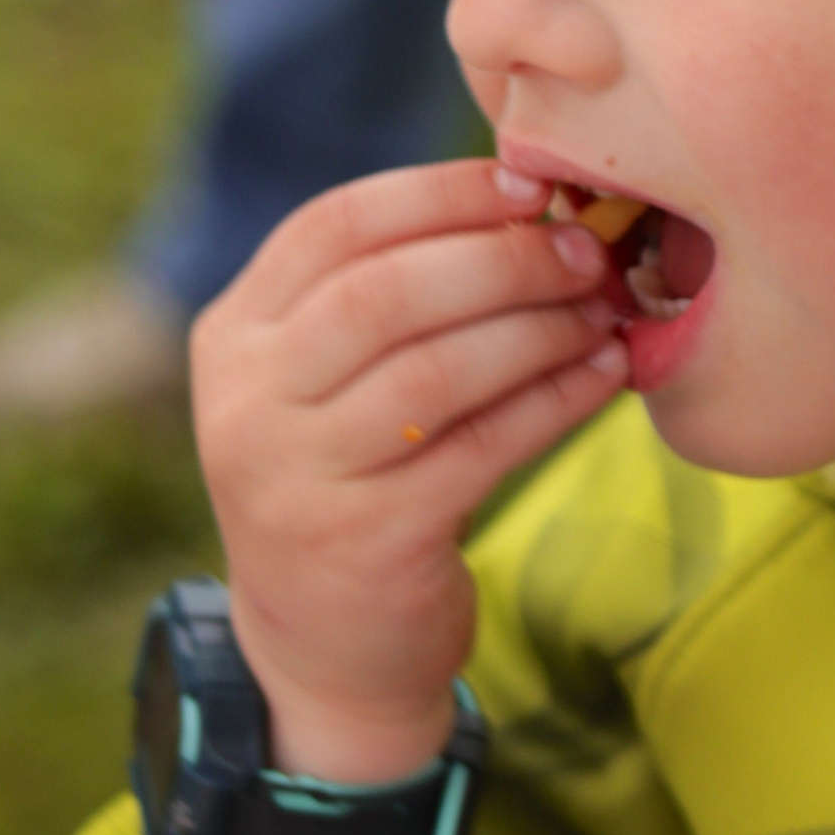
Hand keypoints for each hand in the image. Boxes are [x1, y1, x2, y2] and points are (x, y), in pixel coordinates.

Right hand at [192, 161, 627, 788]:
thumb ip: (388, 297)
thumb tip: (531, 203)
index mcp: (233, 338)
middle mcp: (245, 404)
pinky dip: (553, 402)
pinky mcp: (364, 540)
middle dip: (502, 259)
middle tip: (586, 251)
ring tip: (600, 311)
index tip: (530, 185)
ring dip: (537, 329)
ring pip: (436, 370)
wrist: (324, 648)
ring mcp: (295, 478)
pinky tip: (601, 376)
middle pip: (384, 293)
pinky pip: (480, 447)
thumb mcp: (327, 385)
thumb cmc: (353, 482)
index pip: (333, 228)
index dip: (439, 194)